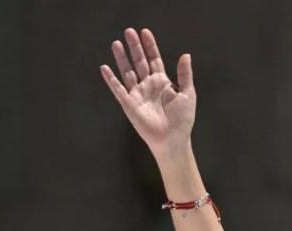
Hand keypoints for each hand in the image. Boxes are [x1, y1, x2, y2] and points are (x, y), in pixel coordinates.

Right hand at [100, 28, 195, 158]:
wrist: (172, 139)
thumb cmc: (182, 118)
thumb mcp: (188, 94)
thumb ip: (185, 74)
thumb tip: (186, 55)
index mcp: (162, 82)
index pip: (154, 59)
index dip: (150, 46)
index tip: (145, 32)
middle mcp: (148, 85)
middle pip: (139, 62)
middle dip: (135, 47)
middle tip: (129, 31)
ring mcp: (137, 94)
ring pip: (127, 72)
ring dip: (122, 58)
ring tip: (116, 43)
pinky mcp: (129, 104)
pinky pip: (118, 89)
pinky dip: (111, 79)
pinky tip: (104, 67)